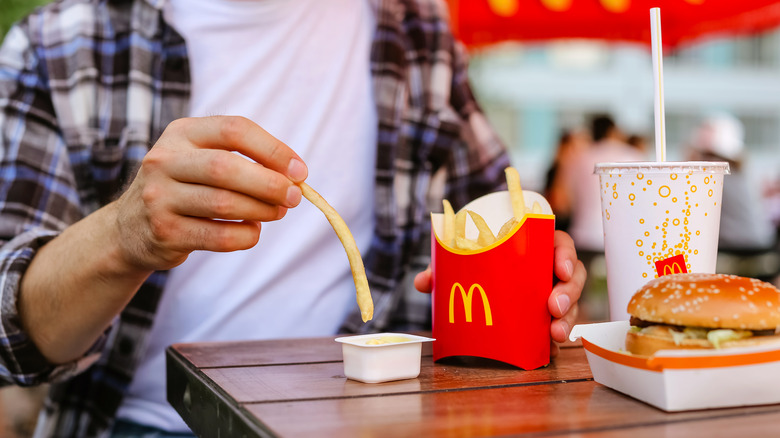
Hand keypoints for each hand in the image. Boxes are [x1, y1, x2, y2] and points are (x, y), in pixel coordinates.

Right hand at [114, 116, 307, 270]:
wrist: (131, 228)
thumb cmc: (185, 188)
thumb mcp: (202, 160)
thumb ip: (245, 160)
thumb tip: (295, 177)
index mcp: (181, 133)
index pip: (234, 130)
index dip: (273, 149)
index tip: (300, 171)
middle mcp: (164, 160)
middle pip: (226, 167)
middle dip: (269, 183)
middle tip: (294, 197)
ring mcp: (159, 197)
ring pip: (224, 203)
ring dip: (262, 210)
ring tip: (277, 213)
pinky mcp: (164, 232)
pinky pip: (219, 236)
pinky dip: (246, 235)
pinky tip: (253, 231)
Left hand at [414, 230, 585, 356]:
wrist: (474, 291)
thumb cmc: (475, 266)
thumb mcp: (459, 263)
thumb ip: (442, 269)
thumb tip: (424, 282)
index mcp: (534, 247)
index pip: (560, 244)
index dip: (566, 255)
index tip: (561, 269)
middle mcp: (547, 270)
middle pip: (572, 277)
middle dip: (569, 292)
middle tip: (554, 307)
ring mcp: (550, 294)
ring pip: (571, 304)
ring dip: (568, 319)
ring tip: (554, 334)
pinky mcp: (546, 318)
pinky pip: (559, 327)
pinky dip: (556, 339)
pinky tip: (550, 348)